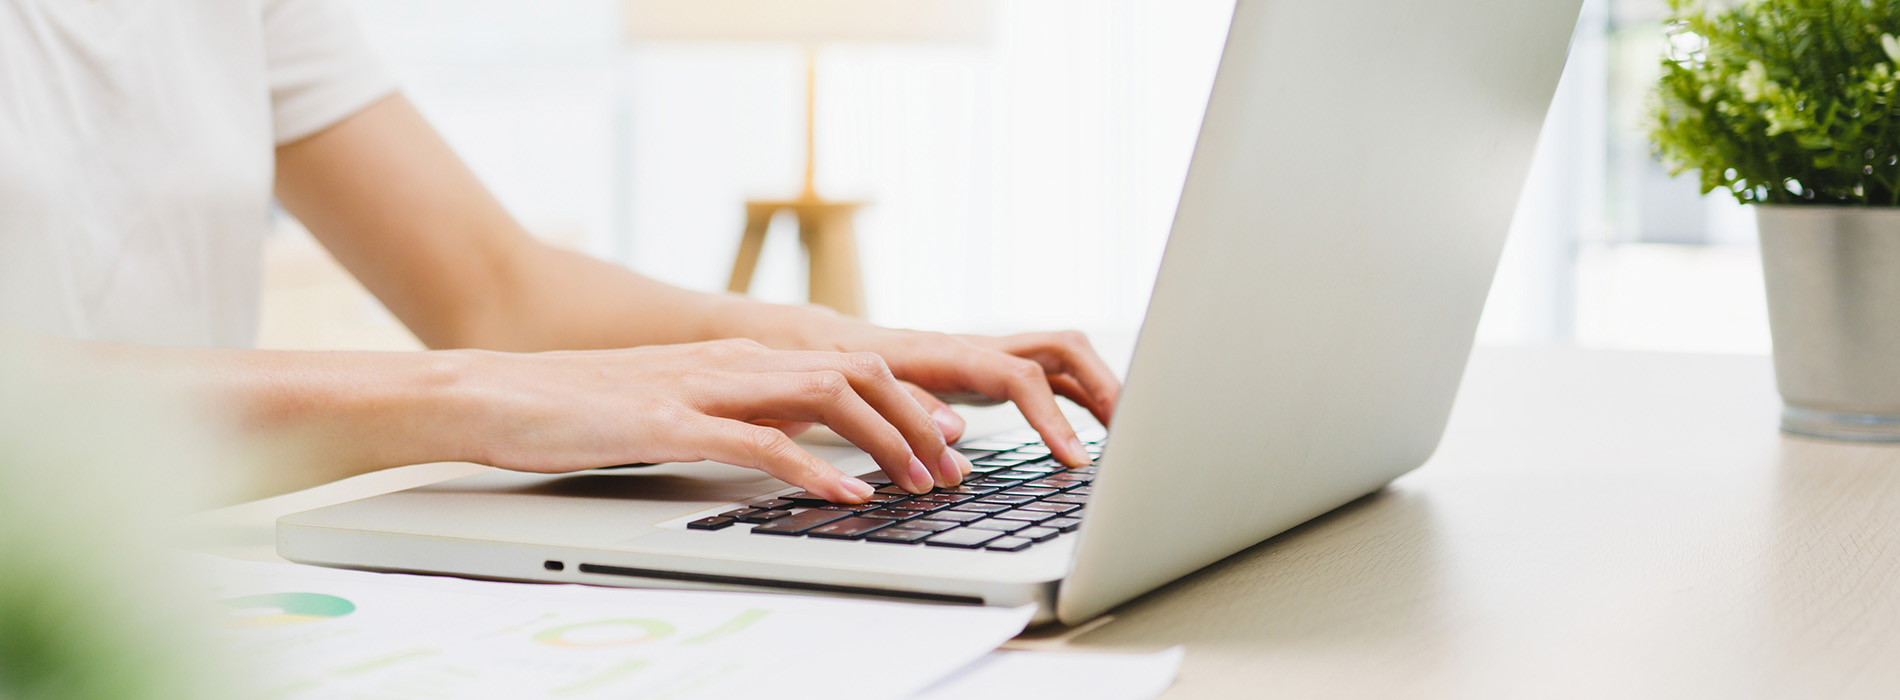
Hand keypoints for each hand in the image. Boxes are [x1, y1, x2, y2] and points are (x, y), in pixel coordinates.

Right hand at [448, 339, 965, 501]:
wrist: (495, 393)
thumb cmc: (583, 409)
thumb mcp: (681, 407)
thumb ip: (739, 416)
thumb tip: (796, 446)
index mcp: (741, 359)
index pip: (851, 368)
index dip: (910, 403)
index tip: (951, 440)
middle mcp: (735, 363)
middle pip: (858, 374)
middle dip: (918, 421)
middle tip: (954, 469)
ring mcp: (704, 389)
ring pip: (827, 395)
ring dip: (885, 441)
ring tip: (916, 483)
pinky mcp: (670, 422)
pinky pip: (761, 441)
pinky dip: (814, 469)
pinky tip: (843, 496)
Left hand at [826, 328, 1121, 467]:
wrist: (836, 344)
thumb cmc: (848, 366)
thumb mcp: (867, 389)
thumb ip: (911, 407)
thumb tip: (953, 434)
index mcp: (953, 353)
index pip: (1021, 377)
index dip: (1053, 417)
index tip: (1075, 459)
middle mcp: (982, 348)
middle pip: (1063, 350)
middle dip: (1103, 386)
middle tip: (1129, 434)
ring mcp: (993, 356)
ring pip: (1066, 358)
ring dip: (1102, 389)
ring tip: (1129, 433)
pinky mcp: (995, 370)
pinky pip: (1052, 377)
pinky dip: (1081, 398)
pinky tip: (1096, 429)